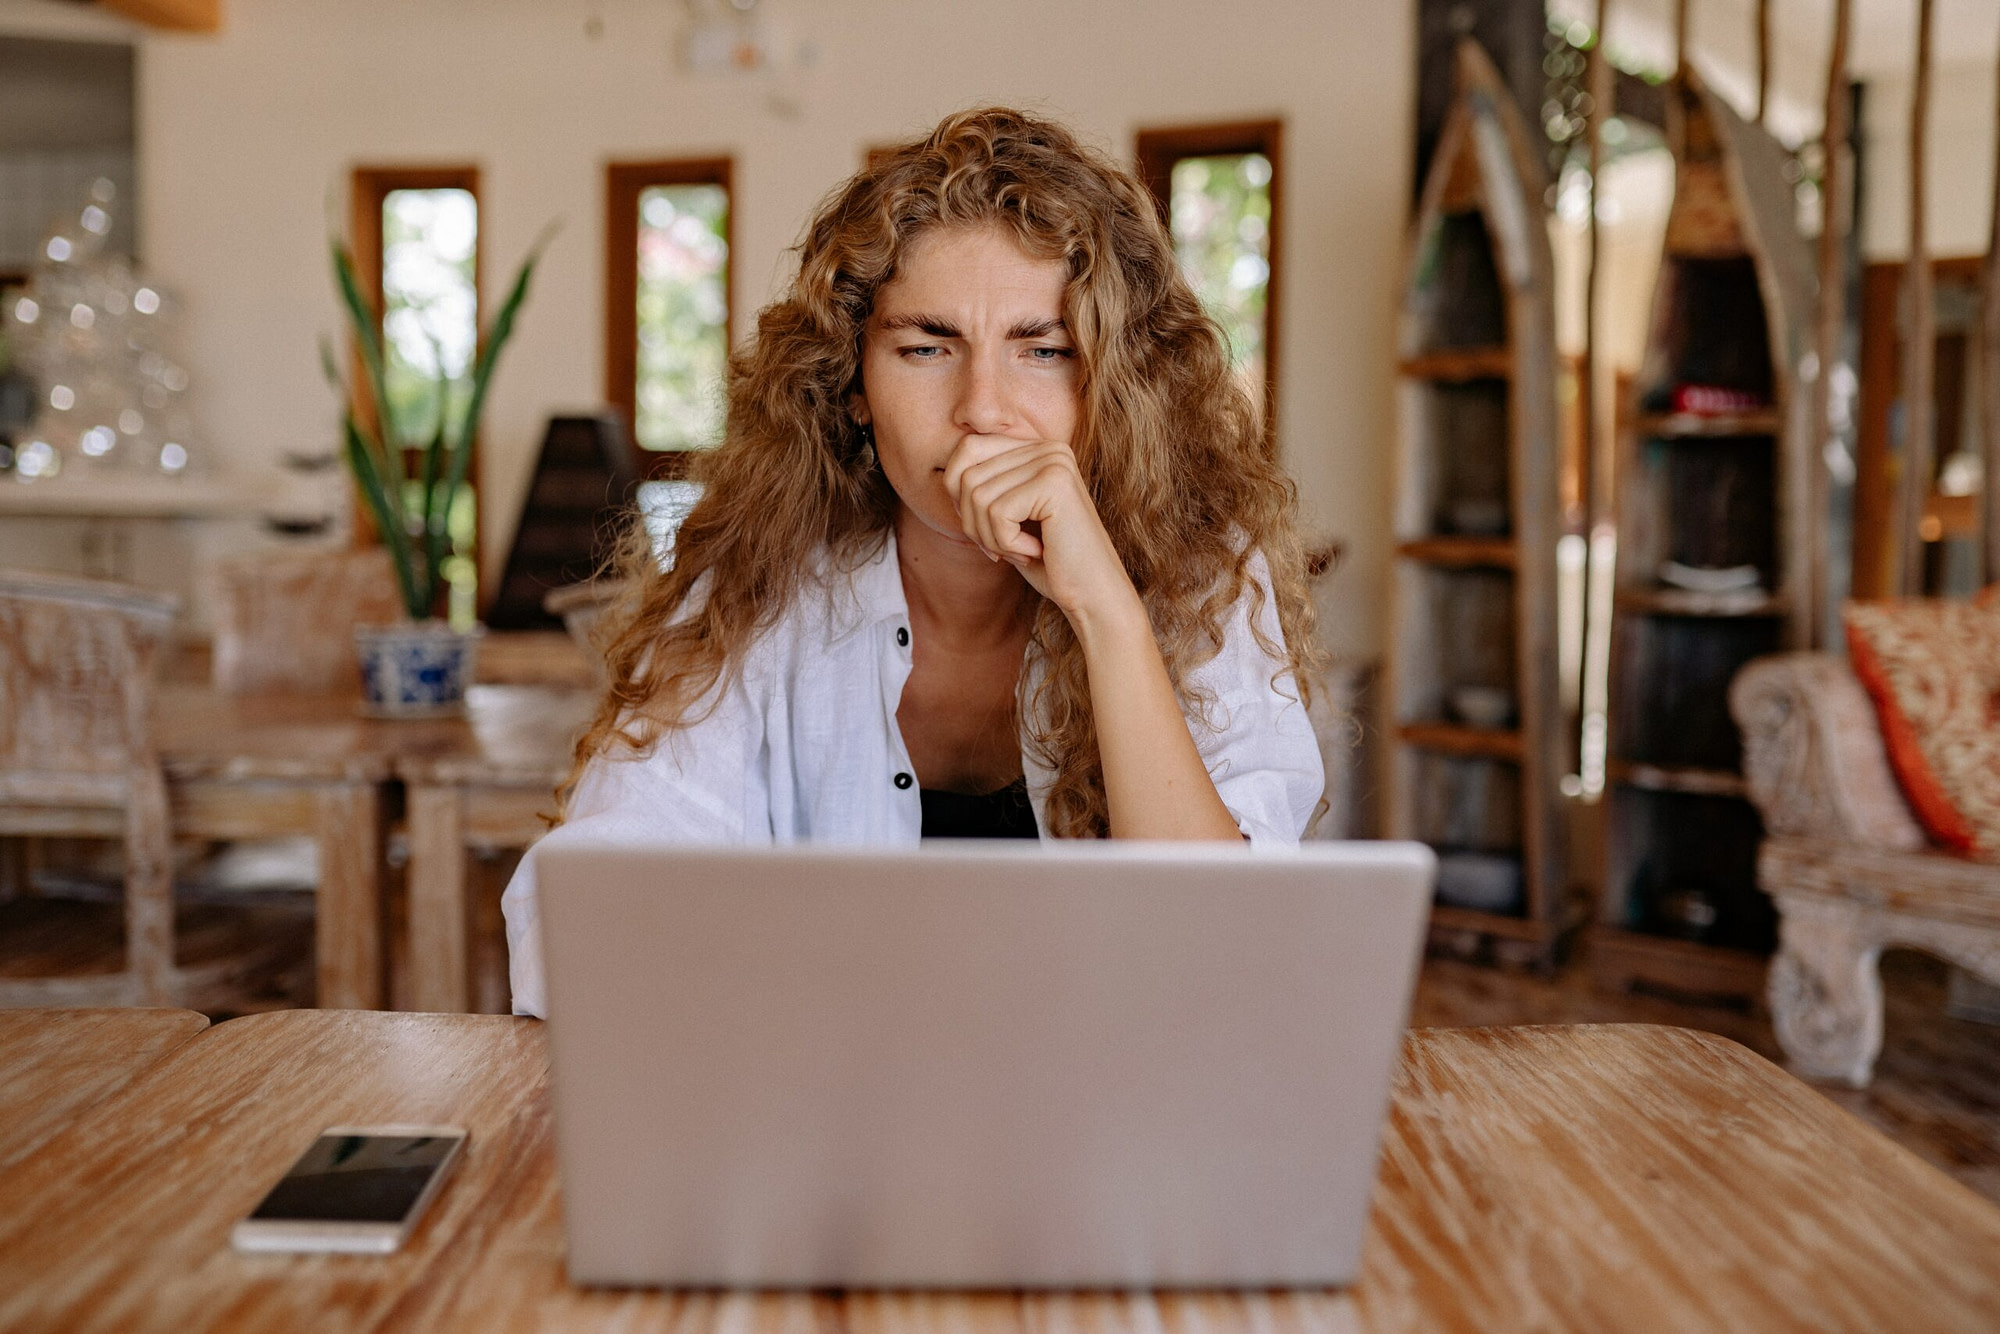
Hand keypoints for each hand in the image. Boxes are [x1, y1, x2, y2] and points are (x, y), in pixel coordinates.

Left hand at [941, 433, 1141, 628]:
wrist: (1093, 595)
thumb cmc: (1050, 562)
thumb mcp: (1008, 520)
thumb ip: (983, 489)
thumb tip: (946, 474)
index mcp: (1037, 449)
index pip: (967, 450)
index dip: (960, 497)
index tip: (986, 531)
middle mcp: (1047, 447)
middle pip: (966, 475)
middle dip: (973, 523)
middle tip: (1003, 548)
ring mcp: (1053, 462)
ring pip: (976, 495)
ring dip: (990, 536)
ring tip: (1020, 551)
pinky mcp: (1054, 484)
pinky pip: (996, 512)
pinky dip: (1006, 543)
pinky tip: (1035, 551)